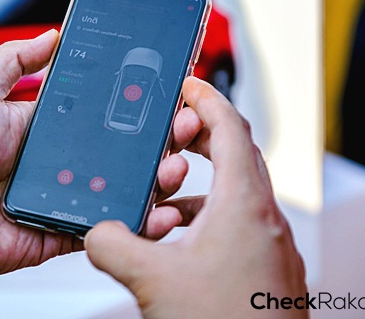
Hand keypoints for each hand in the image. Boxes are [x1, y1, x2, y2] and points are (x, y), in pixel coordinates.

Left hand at [0, 29, 188, 283]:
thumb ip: (16, 59)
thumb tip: (52, 34)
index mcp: (51, 130)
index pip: (107, 116)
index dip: (140, 108)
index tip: (170, 97)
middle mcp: (65, 163)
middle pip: (126, 153)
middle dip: (163, 142)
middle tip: (185, 130)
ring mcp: (67, 199)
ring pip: (126, 191)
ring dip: (159, 181)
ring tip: (176, 166)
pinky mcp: (64, 233)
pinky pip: (107, 229)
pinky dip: (137, 225)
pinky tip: (160, 213)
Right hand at [85, 77, 306, 317]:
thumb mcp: (152, 280)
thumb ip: (111, 245)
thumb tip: (94, 232)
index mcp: (243, 204)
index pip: (229, 128)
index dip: (206, 98)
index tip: (189, 84)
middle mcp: (265, 217)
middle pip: (238, 152)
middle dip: (204, 133)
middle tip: (176, 126)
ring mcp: (271, 243)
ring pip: (239, 190)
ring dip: (206, 179)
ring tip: (171, 185)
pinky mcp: (268, 266)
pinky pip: (240, 221)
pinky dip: (212, 214)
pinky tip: (184, 237)